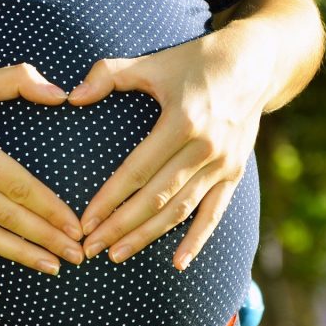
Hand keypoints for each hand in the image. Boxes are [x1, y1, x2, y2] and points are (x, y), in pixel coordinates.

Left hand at [67, 22, 276, 269]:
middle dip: (121, 226)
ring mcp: (223, 164)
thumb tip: (71, 97)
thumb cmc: (195, 62)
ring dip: (148, 236)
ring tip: (118, 254)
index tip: (85, 222)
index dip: (109, 199)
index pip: (137, 170)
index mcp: (182, 121)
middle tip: (91, 248)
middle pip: (156, 198)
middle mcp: (205, 148)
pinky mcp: (235, 173)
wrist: (254, 64)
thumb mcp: (153, 62)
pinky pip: (214, 213)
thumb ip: (109, 75)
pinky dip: (197, 240)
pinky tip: (177, 263)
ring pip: (181, 210)